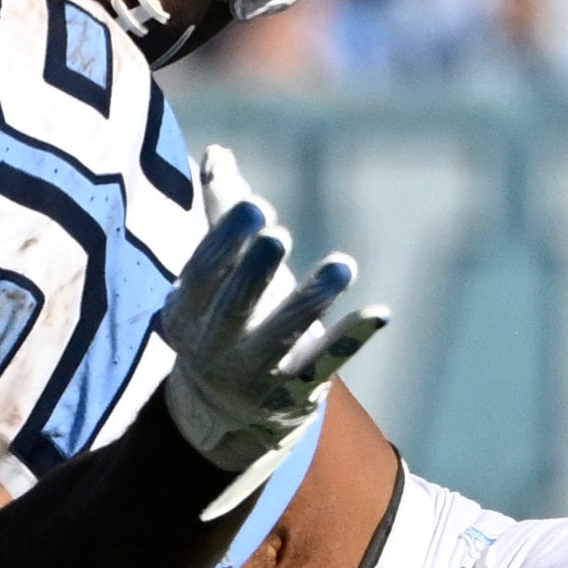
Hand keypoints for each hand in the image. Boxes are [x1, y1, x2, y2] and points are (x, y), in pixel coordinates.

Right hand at [146, 157, 386, 479]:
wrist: (226, 414)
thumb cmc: (224, 320)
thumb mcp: (215, 275)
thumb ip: (220, 213)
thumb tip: (218, 153)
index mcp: (188, 313)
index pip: (202, 276)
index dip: (226, 242)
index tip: (254, 206)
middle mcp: (216, 348)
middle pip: (233, 310)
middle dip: (254, 273)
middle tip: (277, 234)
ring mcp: (256, 375)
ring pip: (282, 338)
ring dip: (311, 301)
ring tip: (342, 265)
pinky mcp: (297, 391)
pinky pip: (325, 365)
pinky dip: (351, 339)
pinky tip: (380, 313)